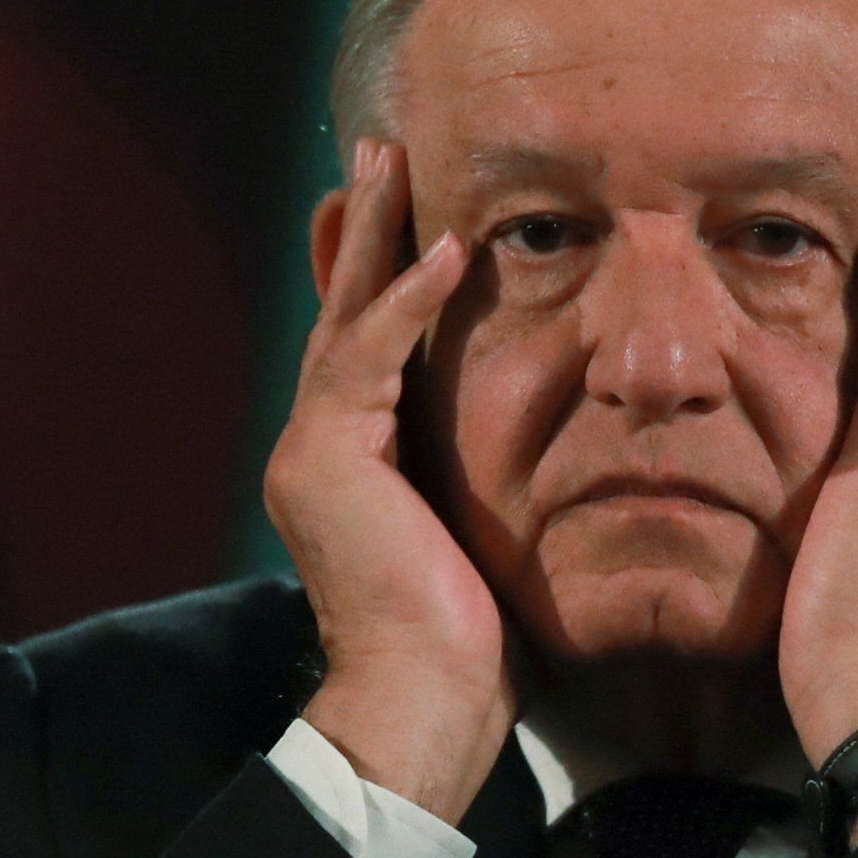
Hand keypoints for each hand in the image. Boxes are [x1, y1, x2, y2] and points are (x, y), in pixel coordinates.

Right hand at [263, 139, 512, 823]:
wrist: (424, 705)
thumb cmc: (473, 645)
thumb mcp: (484, 535)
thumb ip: (484, 478)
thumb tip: (546, 451)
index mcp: (351, 466)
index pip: (366, 349)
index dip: (382, 278)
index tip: (412, 213)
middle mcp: (318, 450)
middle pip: (341, 313)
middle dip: (360, 232)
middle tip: (377, 153)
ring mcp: (311, 453)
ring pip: (343, 318)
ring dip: (371, 236)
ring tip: (390, 162)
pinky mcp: (324, 462)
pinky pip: (367, 360)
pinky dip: (407, 303)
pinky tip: (446, 248)